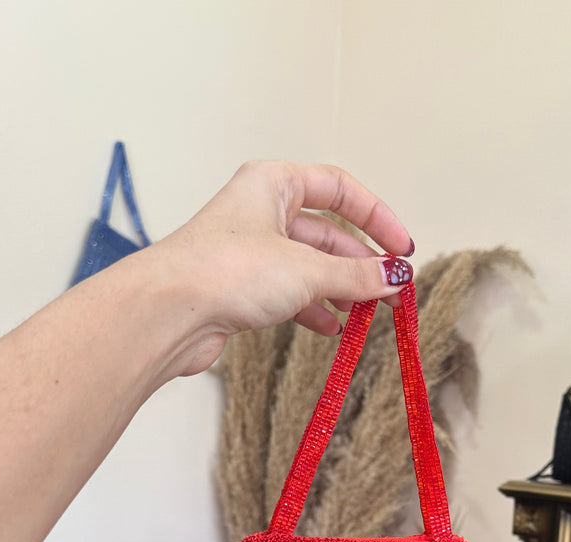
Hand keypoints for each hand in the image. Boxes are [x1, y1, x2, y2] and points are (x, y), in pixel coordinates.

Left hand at [146, 160, 413, 375]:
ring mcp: (250, 252)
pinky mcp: (241, 289)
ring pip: (310, 267)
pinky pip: (290, 294)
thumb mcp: (307, 270)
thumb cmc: (226, 271)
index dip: (376, 216)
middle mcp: (261, 212)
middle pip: (327, 233)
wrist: (168, 313)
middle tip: (391, 291)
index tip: (401, 248)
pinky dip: (314, 309)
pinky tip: (332, 328)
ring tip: (368, 312)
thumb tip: (396, 277)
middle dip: (361, 263)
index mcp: (273, 184)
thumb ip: (357, 275)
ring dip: (341, 289)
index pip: (339, 189)